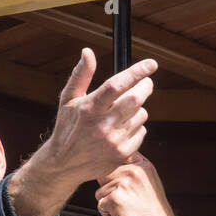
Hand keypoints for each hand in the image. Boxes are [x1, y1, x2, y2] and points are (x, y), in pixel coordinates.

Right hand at [38, 48, 156, 189]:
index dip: (137, 72)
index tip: (151, 64)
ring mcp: (114, 141)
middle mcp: (103, 124)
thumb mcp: (69, 99)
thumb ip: (80, 75)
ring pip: (142, 114)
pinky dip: (137, 126)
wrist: (64, 163)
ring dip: (139, 108)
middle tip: (145, 83)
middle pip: (136, 99)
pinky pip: (142, 132)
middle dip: (145, 87)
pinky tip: (123, 128)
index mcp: (90, 108)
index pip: (117, 85)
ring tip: (125, 111)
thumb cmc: (68, 127)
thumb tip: (88, 52)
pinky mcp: (122, 153)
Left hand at [92, 153, 186, 215]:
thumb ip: (134, 172)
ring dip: (108, 203)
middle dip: (109, 189)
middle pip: (105, 174)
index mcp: (143, 165)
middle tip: (124, 201)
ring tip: (125, 210)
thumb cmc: (154, 213)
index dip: (113, 171)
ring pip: (101, 190)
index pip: (118, 158)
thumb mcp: (150, 184)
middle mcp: (134, 171)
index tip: (119, 184)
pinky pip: (100, 204)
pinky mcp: (115, 198)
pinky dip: (107, 214)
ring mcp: (124, 183)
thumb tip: (113, 166)